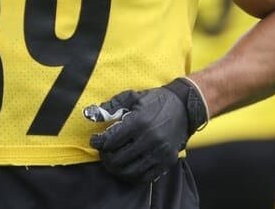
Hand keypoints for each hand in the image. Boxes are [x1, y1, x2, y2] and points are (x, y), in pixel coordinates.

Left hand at [89, 78, 207, 183]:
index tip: (95, 140)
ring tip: (113, 161)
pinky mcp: (167, 161)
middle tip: (103, 152)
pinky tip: (127, 168)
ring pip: (130, 170)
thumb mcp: (132, 96)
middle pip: (118, 158)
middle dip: (106, 157)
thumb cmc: (155, 100)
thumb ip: (111, 106)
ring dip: (117, 168)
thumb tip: (90, 114)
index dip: (98, 142)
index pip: (110, 140)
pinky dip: (133, 176)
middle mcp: (150, 139)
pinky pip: (146, 177)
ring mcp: (160, 152)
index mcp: (139, 122)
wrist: (184, 107)